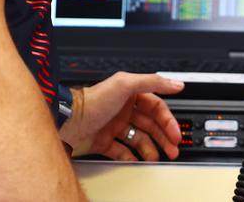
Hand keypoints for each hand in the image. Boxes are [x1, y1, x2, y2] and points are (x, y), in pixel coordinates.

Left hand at [60, 72, 184, 160]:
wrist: (68, 120)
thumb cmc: (94, 100)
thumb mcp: (125, 84)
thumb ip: (152, 82)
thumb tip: (176, 83)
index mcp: (130, 94)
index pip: (156, 107)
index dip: (168, 120)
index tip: (175, 133)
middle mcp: (123, 110)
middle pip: (150, 125)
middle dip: (163, 137)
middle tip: (172, 149)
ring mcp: (114, 126)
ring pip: (138, 139)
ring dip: (150, 148)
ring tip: (156, 157)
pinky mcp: (104, 141)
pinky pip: (122, 151)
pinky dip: (131, 157)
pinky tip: (138, 161)